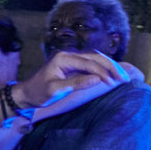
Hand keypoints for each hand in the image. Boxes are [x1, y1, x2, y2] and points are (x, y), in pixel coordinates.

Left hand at [14, 51, 128, 109]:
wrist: (25, 94)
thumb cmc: (38, 93)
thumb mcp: (55, 90)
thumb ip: (76, 83)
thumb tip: (97, 79)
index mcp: (63, 58)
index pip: (89, 63)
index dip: (103, 72)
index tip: (113, 83)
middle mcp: (69, 55)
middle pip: (96, 57)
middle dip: (112, 67)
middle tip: (125, 78)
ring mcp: (71, 59)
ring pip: (96, 58)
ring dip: (110, 66)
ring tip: (122, 76)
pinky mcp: (73, 65)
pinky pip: (92, 63)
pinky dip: (104, 68)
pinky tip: (112, 74)